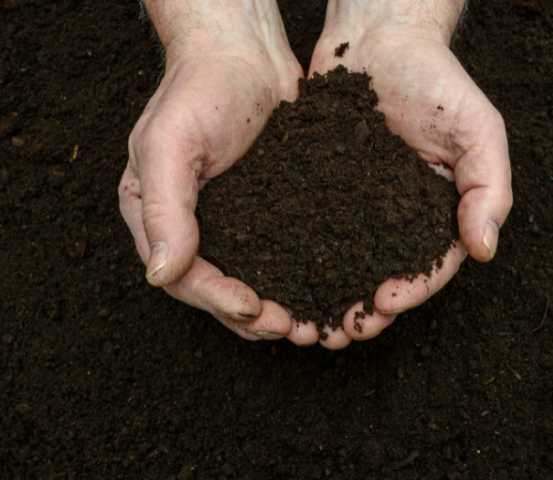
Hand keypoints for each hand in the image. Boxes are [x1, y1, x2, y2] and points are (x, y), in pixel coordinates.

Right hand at [119, 0, 320, 344]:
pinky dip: (301, 277)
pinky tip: (327, 288)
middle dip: (256, 317)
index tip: (254, 310)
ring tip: (316, 324)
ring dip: (283, 307)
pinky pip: (282, 254)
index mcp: (158, 217)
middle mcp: (196, 228)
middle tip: (296, 329)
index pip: (184, 277)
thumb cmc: (199, 88)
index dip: (218, 301)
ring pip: (255, 280)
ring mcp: (235, 222)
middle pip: (221, 290)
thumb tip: (159, 274)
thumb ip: (162, 208)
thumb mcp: (169, 143)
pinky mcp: (270, 212)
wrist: (245, 52)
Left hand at [306, 0, 512, 347]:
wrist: (378, 40)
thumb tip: (486, 249)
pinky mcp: (319, 192)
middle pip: (382, 276)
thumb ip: (489, 187)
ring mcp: (355, 208)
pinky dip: (299, 261)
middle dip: (364, 309)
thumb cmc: (436, 80)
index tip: (385, 302)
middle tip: (340, 331)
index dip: (411, 290)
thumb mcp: (478, 128)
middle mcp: (394, 218)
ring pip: (342, 265)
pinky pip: (309, 232)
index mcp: (436, 213)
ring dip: (327, 298)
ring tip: (308, 324)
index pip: (429, 265)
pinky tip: (282, 280)